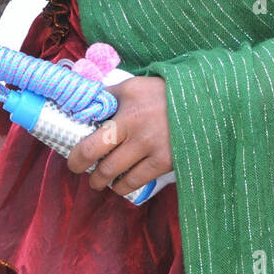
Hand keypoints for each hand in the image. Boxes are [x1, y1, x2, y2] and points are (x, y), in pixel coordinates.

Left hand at [66, 76, 171, 198]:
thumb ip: (108, 97)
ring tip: (102, 181)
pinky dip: (124, 186)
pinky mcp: (166, 162)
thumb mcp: (132, 88)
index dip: (77, 158)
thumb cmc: (161, 92)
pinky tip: (120, 184)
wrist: (199, 101)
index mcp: (125, 114)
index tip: (73, 162)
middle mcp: (137, 135)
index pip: (92, 144)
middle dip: (90, 175)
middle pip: (104, 166)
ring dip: (105, 183)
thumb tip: (83, 106)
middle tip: (85, 174)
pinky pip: (137, 182)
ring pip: (118, 178)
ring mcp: (153, 150)